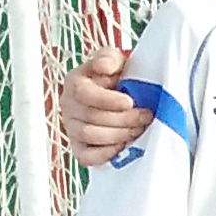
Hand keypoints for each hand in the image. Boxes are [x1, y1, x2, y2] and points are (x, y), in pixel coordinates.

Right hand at [60, 43, 145, 158]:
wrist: (124, 94)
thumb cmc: (119, 76)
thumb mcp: (115, 60)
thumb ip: (108, 58)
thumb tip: (103, 67)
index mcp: (74, 83)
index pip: (83, 93)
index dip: (107, 100)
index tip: (129, 102)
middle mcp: (69, 106)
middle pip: (91, 117)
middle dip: (123, 119)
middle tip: (146, 116)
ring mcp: (72, 128)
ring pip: (91, 136)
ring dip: (119, 134)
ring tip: (140, 128)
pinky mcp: (79, 148)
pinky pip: (86, 157)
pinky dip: (105, 154)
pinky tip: (124, 146)